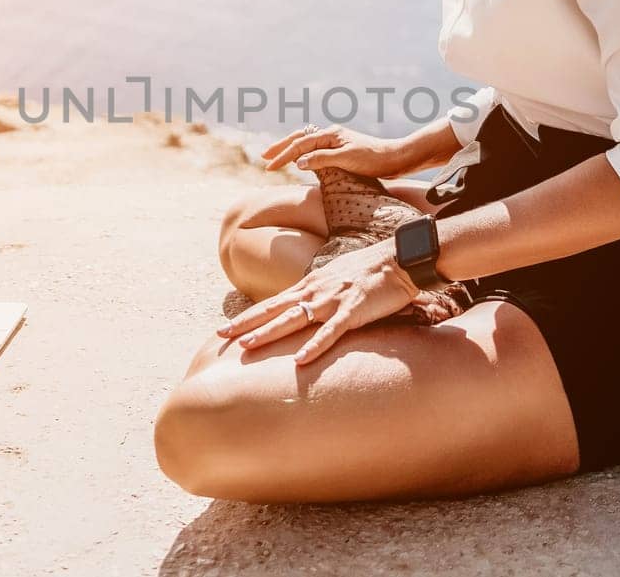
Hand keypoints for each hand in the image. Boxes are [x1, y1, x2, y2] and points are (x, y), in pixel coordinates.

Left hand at [215, 241, 419, 365]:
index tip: (225, 327)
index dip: (248, 315)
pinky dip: (314, 345)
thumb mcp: (336, 279)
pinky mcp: (352, 311)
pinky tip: (299, 360)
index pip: (272, 302)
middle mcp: (315, 291)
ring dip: (269, 332)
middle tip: (221, 335)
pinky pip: (330, 332)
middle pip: (274, 309)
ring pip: (294, 319)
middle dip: (246, 323)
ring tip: (247, 345)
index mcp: (311, 285)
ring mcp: (332, 300)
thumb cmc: (370, 271)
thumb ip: (318, 293)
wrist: (398, 260)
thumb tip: (304, 307)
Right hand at [261, 124, 412, 176]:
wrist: (396, 159)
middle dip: (281, 147)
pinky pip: (315, 149)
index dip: (283, 156)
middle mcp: (331, 135)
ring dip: (290, 149)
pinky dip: (302, 153)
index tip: (269, 166)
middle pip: (299, 138)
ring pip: (306, 142)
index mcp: (331, 134)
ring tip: (276, 156)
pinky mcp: (341, 150)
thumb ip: (322, 159)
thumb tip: (298, 162)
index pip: (300, 145)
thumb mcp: (346, 159)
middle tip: (264, 157)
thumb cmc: (374, 159)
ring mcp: (336, 142)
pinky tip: (299, 160)